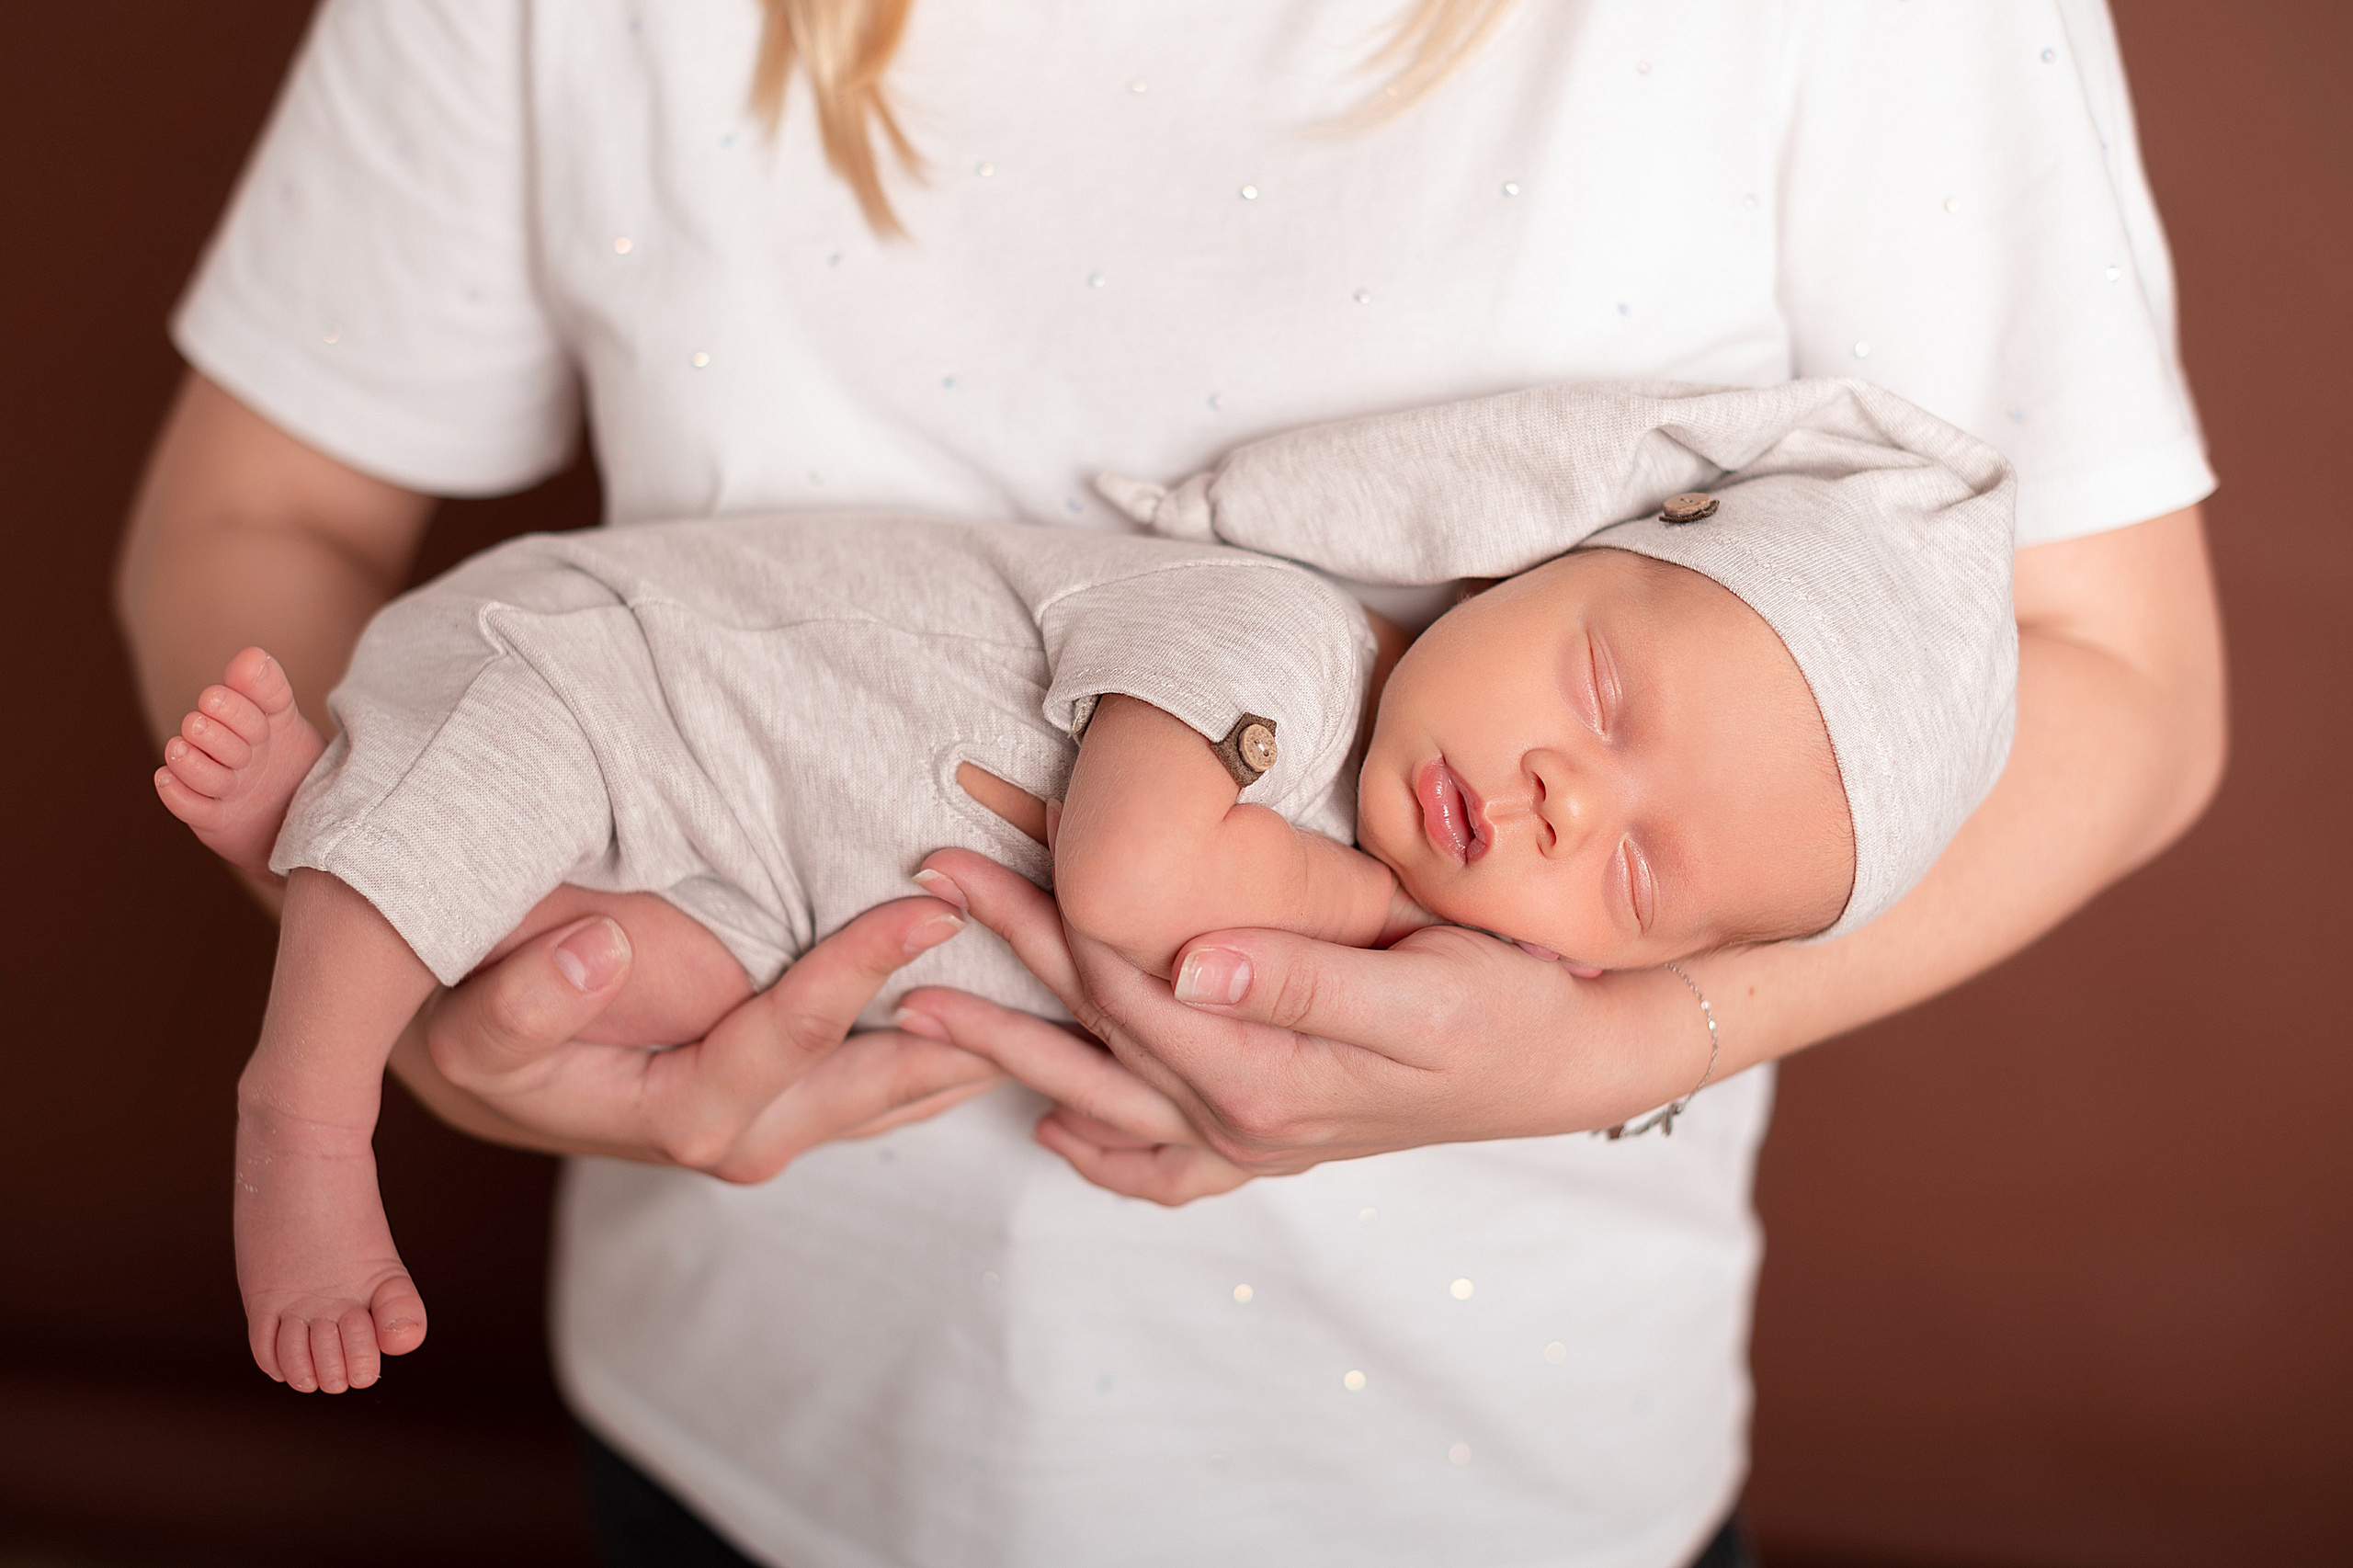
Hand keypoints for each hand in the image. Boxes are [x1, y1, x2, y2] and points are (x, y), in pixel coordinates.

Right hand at [390, 893, 1007, 1182]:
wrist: (492, 1064)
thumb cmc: (481, 1028)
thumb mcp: (475, 1022)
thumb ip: (530, 998)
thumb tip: (600, 951)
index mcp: (685, 1113)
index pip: (789, 1039)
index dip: (855, 973)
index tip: (925, 909)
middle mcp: (753, 1133)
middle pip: (887, 1080)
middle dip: (972, 1022)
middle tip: (1056, 958)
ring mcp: (789, 1122)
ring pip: (913, 1087)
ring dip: (990, 1038)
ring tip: (1075, 978)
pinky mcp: (806, 1100)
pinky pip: (902, 1073)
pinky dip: (965, 1036)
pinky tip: (1031, 994)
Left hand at [896, 850, 1718, 1192]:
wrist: (1573, 1062)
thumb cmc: (1508, 1006)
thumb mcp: (1421, 984)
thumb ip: (1301, 976)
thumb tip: (1188, 957)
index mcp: (1263, 1071)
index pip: (1119, 983)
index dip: (1034, 918)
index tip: (962, 859)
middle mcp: (1243, 1115)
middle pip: (1093, 1029)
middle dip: (1000, 960)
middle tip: (919, 892)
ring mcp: (1256, 1137)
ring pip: (1107, 1097)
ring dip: (1014, 1052)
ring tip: (923, 1019)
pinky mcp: (1279, 1136)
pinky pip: (1171, 1167)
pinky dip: (1109, 1154)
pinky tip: (1059, 1134)